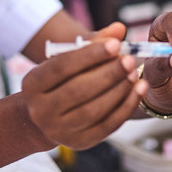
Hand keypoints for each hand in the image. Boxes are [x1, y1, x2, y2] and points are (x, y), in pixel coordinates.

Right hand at [23, 32, 145, 149]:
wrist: (47, 116)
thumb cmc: (61, 80)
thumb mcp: (69, 58)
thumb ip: (93, 42)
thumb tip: (119, 29)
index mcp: (32, 84)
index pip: (61, 67)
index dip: (90, 55)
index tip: (115, 44)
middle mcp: (40, 110)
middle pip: (78, 90)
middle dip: (108, 73)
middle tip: (130, 59)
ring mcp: (59, 130)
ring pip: (94, 110)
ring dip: (119, 90)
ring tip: (135, 72)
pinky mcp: (79, 142)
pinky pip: (107, 125)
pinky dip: (126, 106)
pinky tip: (138, 90)